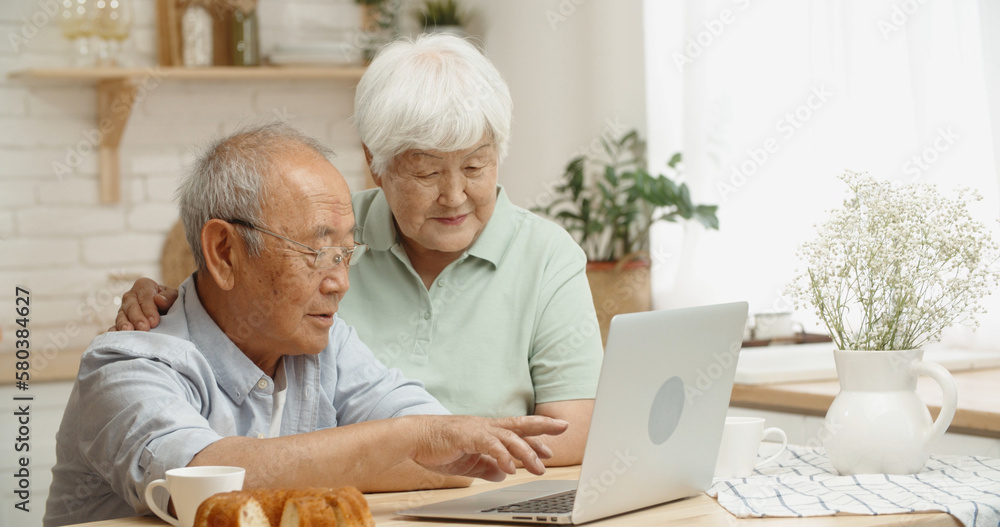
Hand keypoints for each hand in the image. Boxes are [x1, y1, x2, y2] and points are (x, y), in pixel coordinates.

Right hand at [113, 278, 176, 330]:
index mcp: (144, 286)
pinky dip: (114, 331)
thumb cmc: (170, 302)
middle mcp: (130, 297)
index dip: (149, 309)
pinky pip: (115, 326)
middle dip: (137, 318)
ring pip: (121, 316)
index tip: (154, 321)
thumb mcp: (174, 296)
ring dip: (124, 324)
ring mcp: (123, 310)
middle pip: (131, 307)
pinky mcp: (120, 322)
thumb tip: (158, 300)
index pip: (145, 297)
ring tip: (128, 332)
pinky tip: (117, 336)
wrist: (167, 311)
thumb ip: (169, 296)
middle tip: (144, 329)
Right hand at [410, 415, 567, 481]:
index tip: (550, 449)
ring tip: (538, 467)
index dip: (535, 439)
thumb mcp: (470, 462)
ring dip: (526, 452)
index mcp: (488, 431)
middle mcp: (486, 426)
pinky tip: (510, 467)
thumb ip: (487, 466)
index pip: (517, 432)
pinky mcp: (467, 435)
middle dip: (543, 426)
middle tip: (563, 427)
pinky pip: (490, 445)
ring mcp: (478, 429)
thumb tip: (502, 473)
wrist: (414, 438)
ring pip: (509, 436)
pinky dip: (502, 455)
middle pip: (520, 424)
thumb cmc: (439, 447)